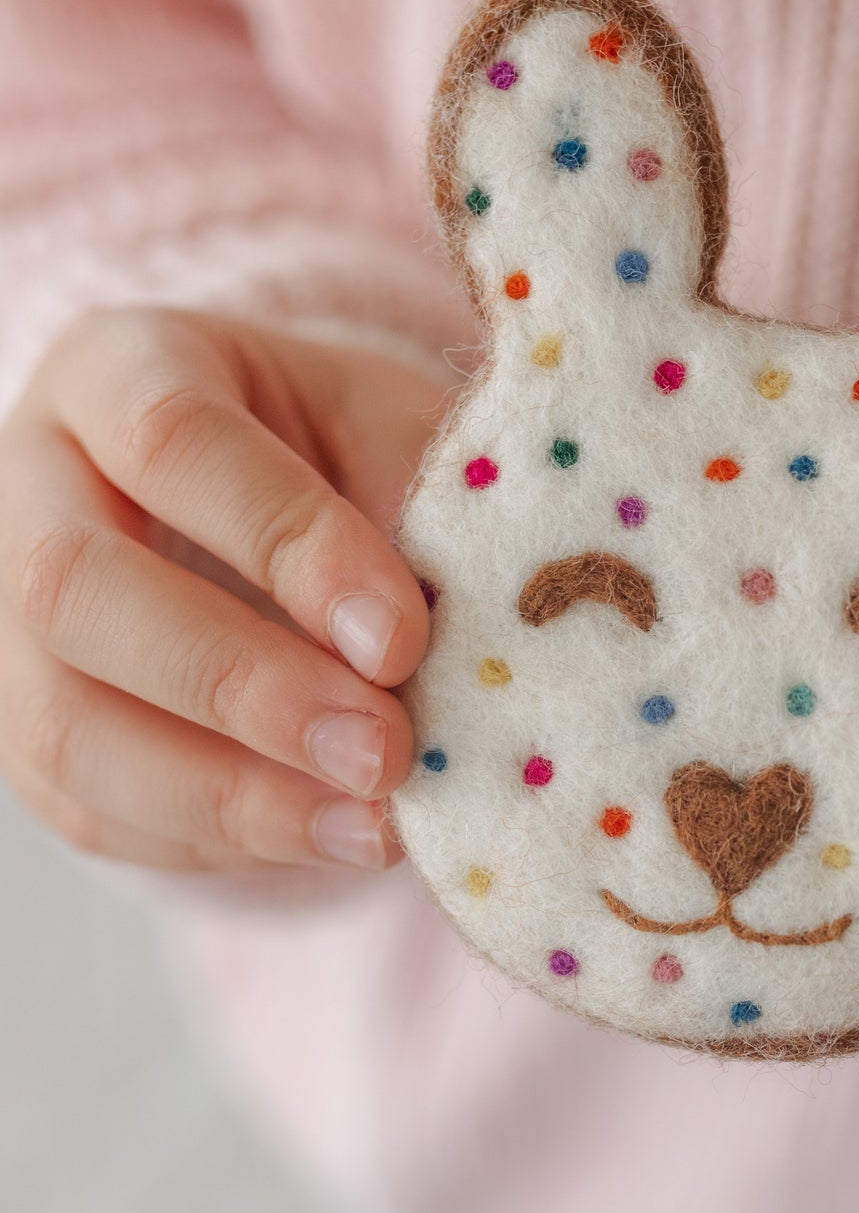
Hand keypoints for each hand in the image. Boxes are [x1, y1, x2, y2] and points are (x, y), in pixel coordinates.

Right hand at [0, 308, 447, 873]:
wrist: (260, 497)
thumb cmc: (331, 448)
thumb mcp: (382, 426)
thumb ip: (410, 506)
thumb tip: (460, 645)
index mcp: (116, 370)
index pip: (171, 443)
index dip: (285, 543)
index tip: (402, 636)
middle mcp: (25, 487)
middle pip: (75, 589)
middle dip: (240, 685)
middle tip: (383, 749)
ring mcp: (4, 624)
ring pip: (62, 727)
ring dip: (230, 795)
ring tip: (371, 823)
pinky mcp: (24, 736)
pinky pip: (96, 813)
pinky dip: (222, 842)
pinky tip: (329, 838)